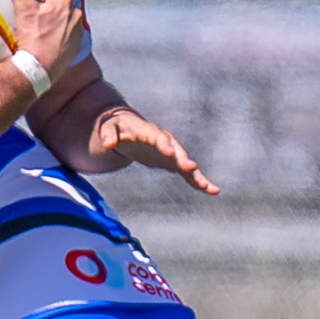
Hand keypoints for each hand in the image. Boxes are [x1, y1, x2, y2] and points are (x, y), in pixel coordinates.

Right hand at [5, 0, 84, 81]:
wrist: (38, 68)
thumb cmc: (31, 37)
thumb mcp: (22, 9)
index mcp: (64, 1)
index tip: (16, 6)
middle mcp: (75, 14)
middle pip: (49, 6)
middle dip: (38, 10)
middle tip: (23, 19)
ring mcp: (77, 31)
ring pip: (57, 21)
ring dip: (46, 22)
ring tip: (32, 31)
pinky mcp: (76, 46)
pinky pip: (63, 36)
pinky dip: (54, 36)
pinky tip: (42, 42)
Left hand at [97, 110, 219, 194]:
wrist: (129, 127)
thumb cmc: (118, 127)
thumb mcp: (109, 128)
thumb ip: (109, 134)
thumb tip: (107, 144)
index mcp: (149, 131)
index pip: (158, 137)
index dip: (164, 145)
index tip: (169, 152)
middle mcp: (165, 140)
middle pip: (176, 150)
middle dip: (183, 159)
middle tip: (192, 168)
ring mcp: (171, 151)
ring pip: (185, 163)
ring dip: (196, 174)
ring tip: (207, 187)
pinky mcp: (173, 162)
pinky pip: (188, 173)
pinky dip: (199, 181)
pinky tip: (212, 191)